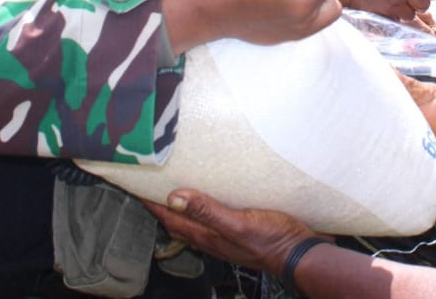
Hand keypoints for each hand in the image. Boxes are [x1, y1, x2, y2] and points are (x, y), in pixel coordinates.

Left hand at [143, 188, 320, 276]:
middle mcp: (211, 236)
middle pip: (175, 221)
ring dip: (178, 206)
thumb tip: (175, 197)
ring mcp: (224, 234)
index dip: (151, 202)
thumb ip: (208, 211)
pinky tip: (207, 196)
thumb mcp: (239, 223)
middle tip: (147, 183)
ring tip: (170, 187)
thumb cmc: (272, 240)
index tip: (135, 185)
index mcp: (207, 235)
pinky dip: (200, 206)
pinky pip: (210, 217)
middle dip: (158, 205)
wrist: (300, 253)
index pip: (169, 217)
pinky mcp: (237, 229)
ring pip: (191, 220)